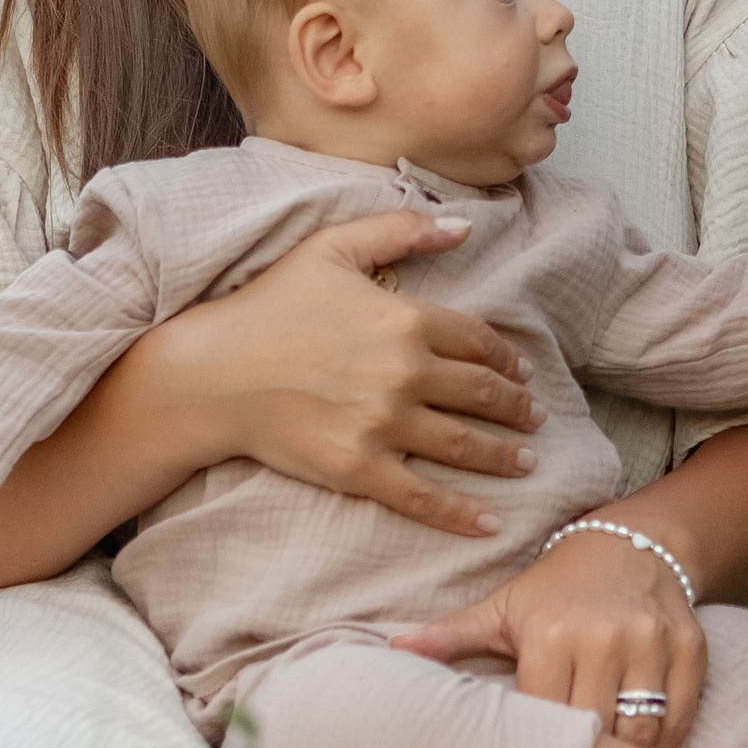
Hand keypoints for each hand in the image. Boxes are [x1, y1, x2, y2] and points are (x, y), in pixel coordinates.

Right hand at [149, 206, 544, 538]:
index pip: (477, 342)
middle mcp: (404, 373)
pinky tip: (491, 522)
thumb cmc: (269, 305)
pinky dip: (462, 513)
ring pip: (464, 445)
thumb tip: (463, 226)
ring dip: (504, 455)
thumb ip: (401, 231)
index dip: (506, 359)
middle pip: (481, 394)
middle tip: (535, 417)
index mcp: (406, 318)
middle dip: (516, 408)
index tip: (521, 371)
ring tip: (527, 461)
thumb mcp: (333, 248)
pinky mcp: (359, 468)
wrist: (212, 372)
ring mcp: (384, 424)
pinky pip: (423, 496)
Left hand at [392, 523, 706, 747]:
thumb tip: (390, 649)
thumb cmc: (557, 587)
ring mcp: (652, 643)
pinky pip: (682, 717)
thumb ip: (451, 635)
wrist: (634, 543)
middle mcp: (604, 638)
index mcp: (551, 635)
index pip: (545, 720)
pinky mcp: (691, 648)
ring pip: (642, 732)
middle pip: (594, 732)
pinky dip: (667, 743)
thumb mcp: (503, 607)